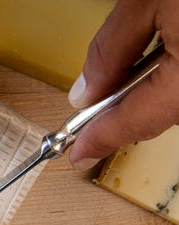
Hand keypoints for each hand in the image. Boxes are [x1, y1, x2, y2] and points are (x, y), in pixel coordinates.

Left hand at [68, 0, 178, 169]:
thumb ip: (112, 49)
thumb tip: (87, 89)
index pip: (137, 120)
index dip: (100, 137)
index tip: (78, 152)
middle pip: (161, 112)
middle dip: (123, 112)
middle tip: (91, 114)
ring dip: (151, 92)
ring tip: (123, 79)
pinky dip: (174, 76)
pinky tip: (162, 56)